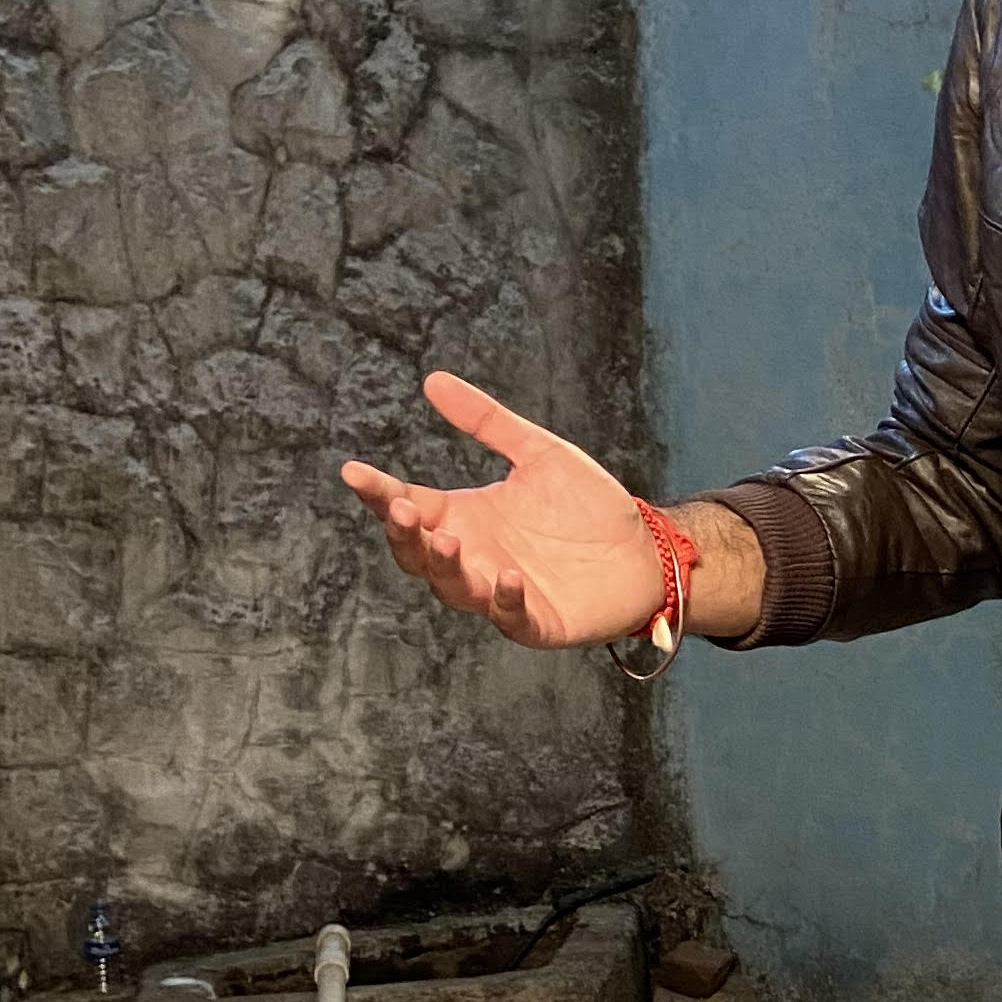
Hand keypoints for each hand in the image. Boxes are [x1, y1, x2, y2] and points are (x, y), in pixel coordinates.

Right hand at [341, 372, 661, 648]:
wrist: (648, 549)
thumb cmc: (590, 507)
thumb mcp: (538, 453)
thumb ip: (486, 422)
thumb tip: (433, 380)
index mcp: (466, 518)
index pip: (409, 508)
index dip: (379, 493)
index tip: (353, 472)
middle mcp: (475, 558)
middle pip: (418, 556)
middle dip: (405, 535)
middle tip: (399, 507)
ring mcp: (502, 593)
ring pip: (455, 590)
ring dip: (447, 567)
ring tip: (450, 540)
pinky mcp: (538, 621)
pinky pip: (512, 617)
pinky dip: (505, 600)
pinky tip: (507, 576)